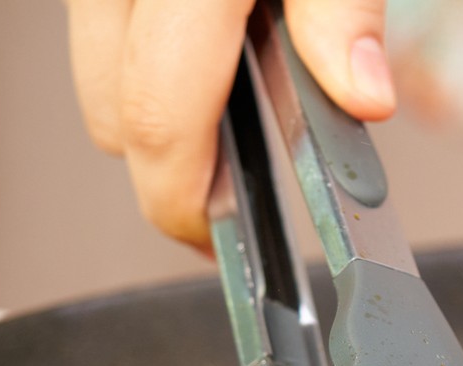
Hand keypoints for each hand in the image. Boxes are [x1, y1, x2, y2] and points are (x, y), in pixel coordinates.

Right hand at [65, 0, 395, 249]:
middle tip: (237, 207)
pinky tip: (210, 74)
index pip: (161, 120)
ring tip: (230, 140)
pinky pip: (104, 39)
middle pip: (114, 117)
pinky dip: (149, 70)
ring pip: (98, 81)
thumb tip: (363, 95)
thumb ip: (342, 14)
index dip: (186, 204)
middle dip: (171, 178)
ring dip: (158, 122)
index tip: (221, 246)